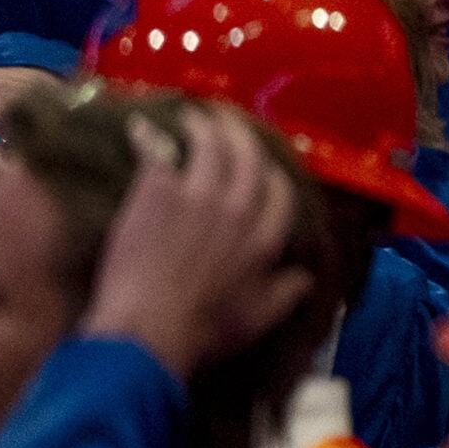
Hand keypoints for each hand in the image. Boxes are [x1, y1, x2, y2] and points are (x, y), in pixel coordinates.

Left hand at [80, 107, 312, 379]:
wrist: (149, 330)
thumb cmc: (203, 331)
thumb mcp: (259, 319)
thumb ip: (288, 293)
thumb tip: (307, 277)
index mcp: (265, 238)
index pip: (279, 192)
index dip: (272, 174)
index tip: (263, 167)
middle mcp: (238, 208)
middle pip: (247, 157)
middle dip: (240, 133)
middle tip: (229, 121)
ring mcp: (197, 195)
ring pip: (209, 145)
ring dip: (203, 124)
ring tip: (193, 115)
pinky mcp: (158, 191)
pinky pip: (158, 152)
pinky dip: (149, 136)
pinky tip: (141, 128)